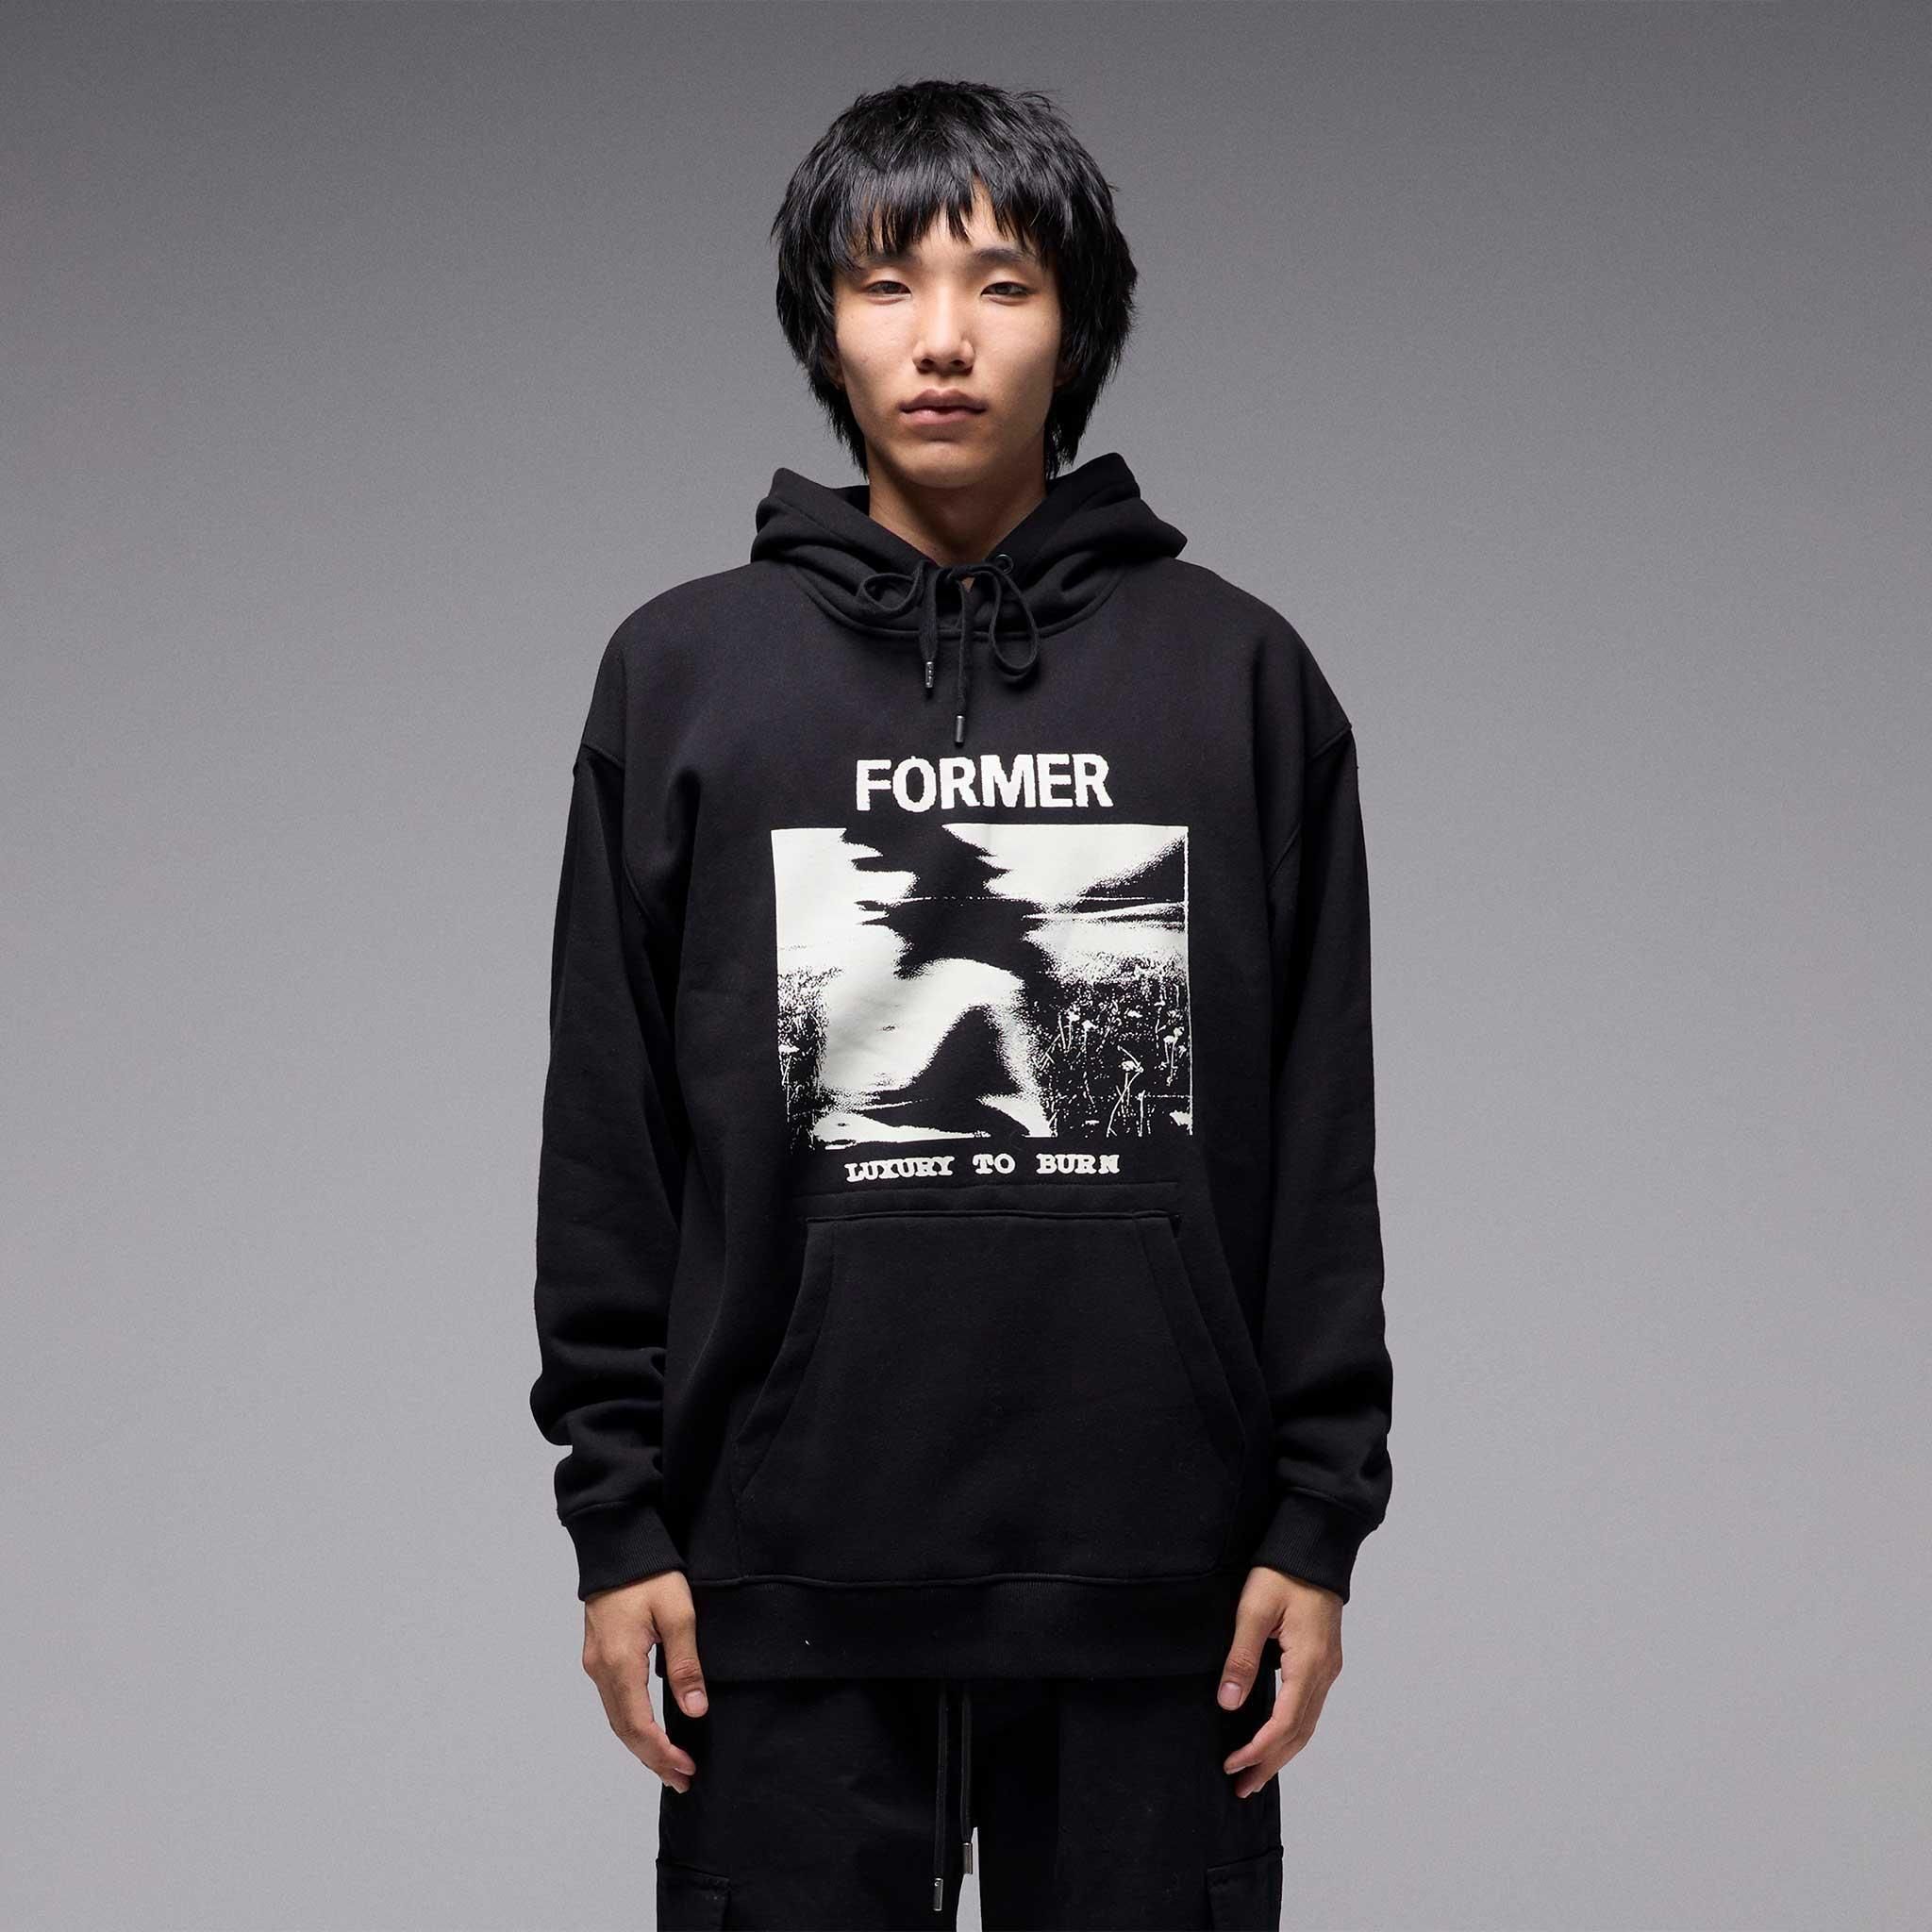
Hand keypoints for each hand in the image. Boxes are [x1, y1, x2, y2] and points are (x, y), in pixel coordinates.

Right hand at [581, 1568, 706, 1791]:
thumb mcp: (678, 1614)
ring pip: (616, 1718)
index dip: (662, 1753)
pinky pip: (614, 1701)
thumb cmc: (650, 1574)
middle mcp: (600, 1669)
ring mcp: (595, 1663)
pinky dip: (632, 1723)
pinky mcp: (598, 1654)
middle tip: (682, 1779)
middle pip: (624, 1730)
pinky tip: (650, 1730)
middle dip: (653, 1758)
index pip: (639, 1725)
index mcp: (619, 1663)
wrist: (616, 1544)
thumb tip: (695, 1709)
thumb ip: (685, 1664)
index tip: (686, 1770)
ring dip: (642, 1744)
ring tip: (669, 1764)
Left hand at [1215, 1565, 1343, 1797]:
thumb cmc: (1281, 1571)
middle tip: (1242, 1788)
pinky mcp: (1324, 1660)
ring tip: (1256, 1774)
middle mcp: (1324, 1671)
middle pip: (1300, 1733)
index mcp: (1308, 1662)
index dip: (1258, 1750)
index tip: (1232, 1765)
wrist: (1313, 1546)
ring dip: (1282, 1752)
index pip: (1285, 1723)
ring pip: (1307, 1723)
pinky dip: (1292, 1730)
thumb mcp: (1254, 1610)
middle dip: (1270, 1763)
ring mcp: (1328, 1667)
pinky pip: (1310, 1707)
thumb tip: (1228, 1703)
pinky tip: (1275, 1738)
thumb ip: (1241, 1657)